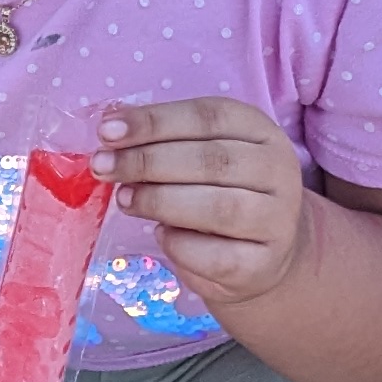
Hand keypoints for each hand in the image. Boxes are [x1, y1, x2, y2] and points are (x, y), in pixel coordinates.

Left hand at [96, 97, 316, 310]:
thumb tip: (112, 128)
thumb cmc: (221, 194)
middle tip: (103, 167)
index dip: (154, 121)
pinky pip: (215, 255)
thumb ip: (163, 141)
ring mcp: (277, 220)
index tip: (107, 132)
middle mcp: (278, 171)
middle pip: (211, 160)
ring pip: (217, 207)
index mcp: (261, 131)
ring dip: (159, 201)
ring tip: (124, 199)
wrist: (264, 256)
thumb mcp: (199, 156)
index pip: (208, 116)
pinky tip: (161, 235)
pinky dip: (178, 244)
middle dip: (147, 161)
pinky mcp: (263, 265)